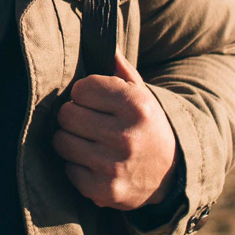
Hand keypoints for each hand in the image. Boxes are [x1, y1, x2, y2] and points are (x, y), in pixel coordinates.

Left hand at [54, 52, 179, 210]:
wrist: (173, 175)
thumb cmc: (148, 127)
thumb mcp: (143, 96)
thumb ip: (120, 71)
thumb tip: (103, 44)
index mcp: (136, 106)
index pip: (82, 88)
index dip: (84, 93)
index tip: (93, 100)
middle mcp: (126, 136)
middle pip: (67, 115)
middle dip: (73, 116)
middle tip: (87, 122)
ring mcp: (114, 165)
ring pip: (61, 141)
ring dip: (70, 140)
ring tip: (88, 141)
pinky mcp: (104, 190)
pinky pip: (68, 169)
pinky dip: (76, 166)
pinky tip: (94, 163)